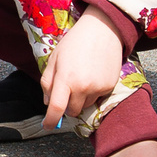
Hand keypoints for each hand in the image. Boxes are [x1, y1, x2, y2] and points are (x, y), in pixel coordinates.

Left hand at [42, 8, 126, 126]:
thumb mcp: (54, 59)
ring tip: (81, 77)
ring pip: (85, 105)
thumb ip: (48, 82)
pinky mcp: (110, 87)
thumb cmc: (73, 43)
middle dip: (66, 106)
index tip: (47, 126)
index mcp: (66, 79)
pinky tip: (92, 75)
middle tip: (67, 90)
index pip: (56, 109)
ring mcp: (98, 88)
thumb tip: (48, 103)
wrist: (102, 31)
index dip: (50, 121)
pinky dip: (93, 93)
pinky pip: (97, 98)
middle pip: (72, 111)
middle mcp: (83, 87)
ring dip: (80, 99)